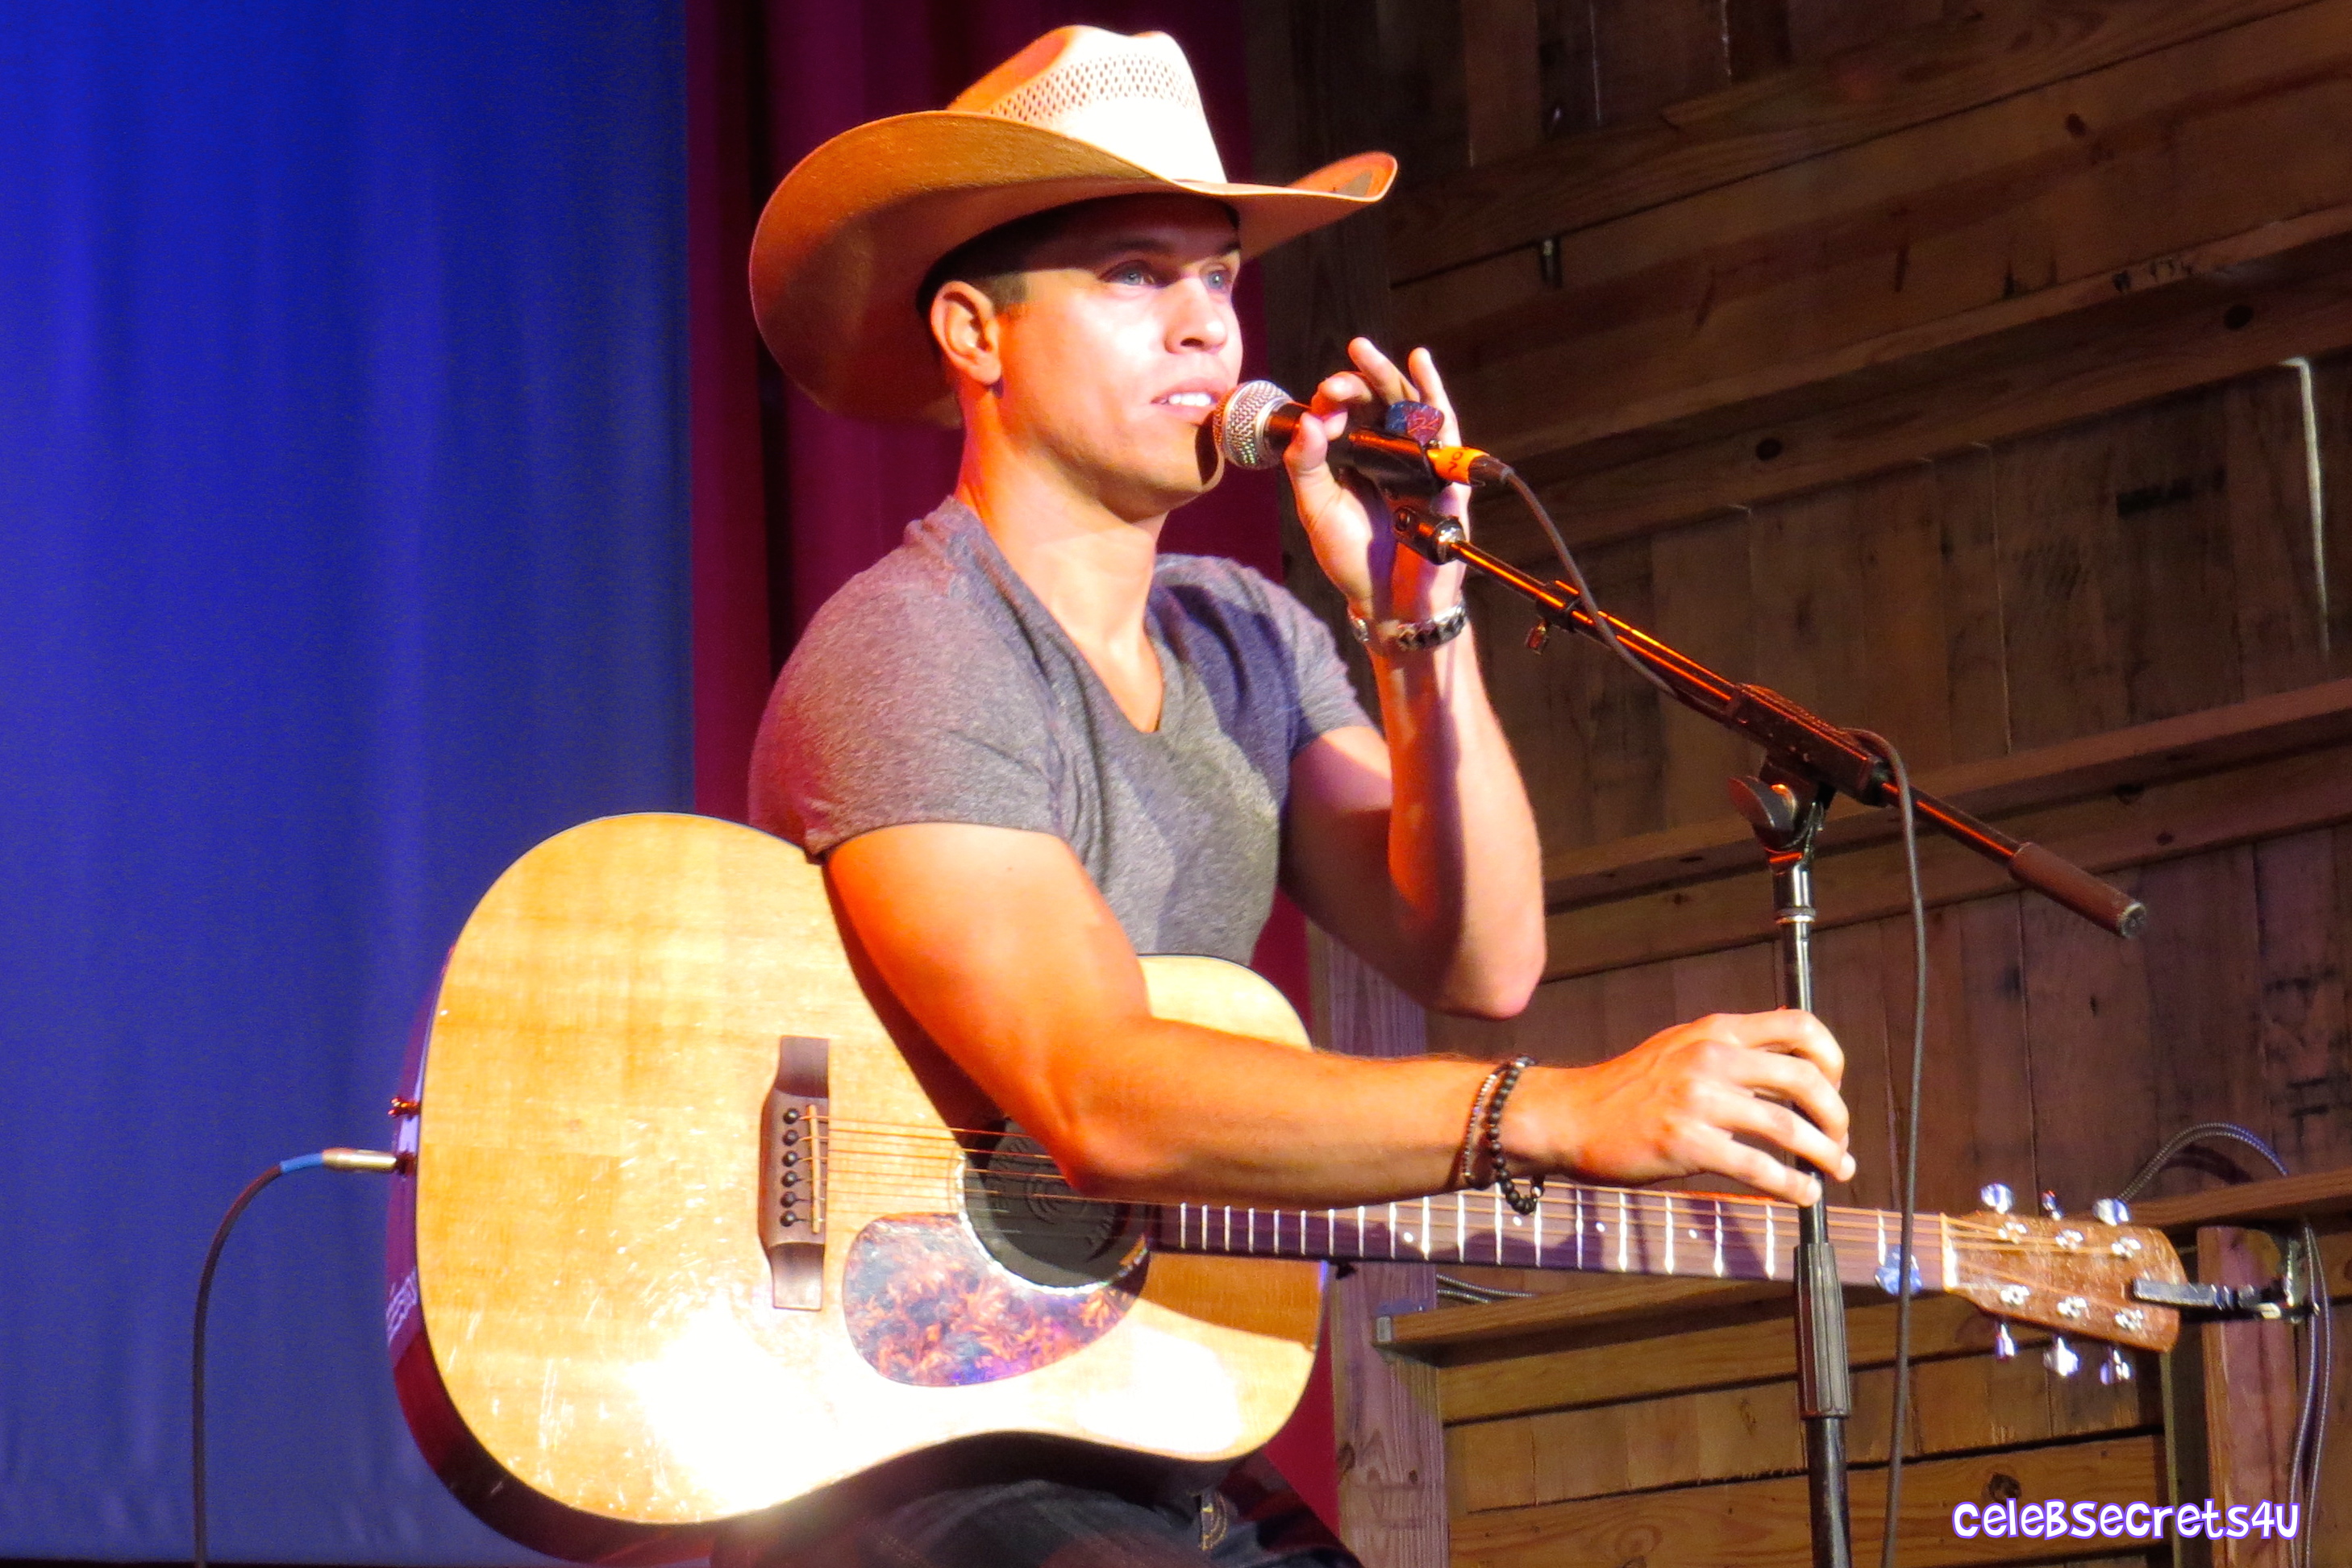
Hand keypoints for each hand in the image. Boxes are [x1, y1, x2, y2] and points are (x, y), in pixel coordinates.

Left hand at [1282, 337, 1468, 623]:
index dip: (1334, 400)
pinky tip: (1421, 362)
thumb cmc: (1351, 556)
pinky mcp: (1442, 476)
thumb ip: (1307, 465)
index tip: (1321, 401)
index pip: (1347, 413)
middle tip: (1350, 353)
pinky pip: (1443, 430)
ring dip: (1390, 376)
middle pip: (1377, 402)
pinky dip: (1434, 395)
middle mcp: (1385, 453)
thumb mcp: (1317, 508)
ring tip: (1368, 350)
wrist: (1386, 601)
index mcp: (1355, 457)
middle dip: (1361, 378)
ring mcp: (1415, 462)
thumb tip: (1308, 420)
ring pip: (1406, 407)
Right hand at [1508, 1010, 1855, 1205]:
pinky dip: (1791, 1186)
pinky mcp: (1687, 1143)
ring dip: (1825, 1154)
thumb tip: (1793, 1081)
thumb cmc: (1627, 1090)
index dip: (1832, 1058)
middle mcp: (1712, 1057)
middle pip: (1806, 1079)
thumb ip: (1732, 1058)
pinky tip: (1802, 1195)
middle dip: (1838, 1115)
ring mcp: (1699, 1100)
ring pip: (1789, 1127)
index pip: (1799, 1025)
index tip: (1835, 1087)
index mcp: (1715, 1030)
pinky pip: (1758, 1167)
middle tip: (1841, 1141)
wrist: (1568, 1115)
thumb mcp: (1680, 1051)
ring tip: (1836, 1171)